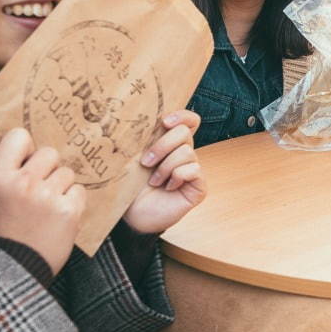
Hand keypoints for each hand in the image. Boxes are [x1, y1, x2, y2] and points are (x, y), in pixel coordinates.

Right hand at [0, 128, 85, 275]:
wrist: (15, 268)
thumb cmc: (5, 229)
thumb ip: (11, 170)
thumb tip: (34, 145)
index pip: (18, 136)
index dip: (26, 147)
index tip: (27, 161)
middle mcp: (23, 182)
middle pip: (49, 152)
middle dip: (49, 168)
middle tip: (40, 189)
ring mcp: (47, 196)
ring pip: (67, 173)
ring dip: (62, 187)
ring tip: (48, 207)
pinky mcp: (68, 210)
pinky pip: (79, 191)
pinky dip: (73, 202)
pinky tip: (59, 216)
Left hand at [123, 110, 205, 234]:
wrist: (133, 216)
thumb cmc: (131, 187)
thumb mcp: (133, 159)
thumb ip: (142, 140)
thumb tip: (138, 118)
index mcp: (171, 143)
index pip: (189, 120)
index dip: (181, 115)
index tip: (164, 122)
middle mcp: (185, 153)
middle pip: (184, 132)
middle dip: (162, 145)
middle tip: (145, 162)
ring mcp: (193, 170)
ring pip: (187, 152)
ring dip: (165, 166)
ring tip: (154, 181)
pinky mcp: (199, 186)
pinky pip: (194, 170)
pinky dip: (177, 177)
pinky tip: (168, 187)